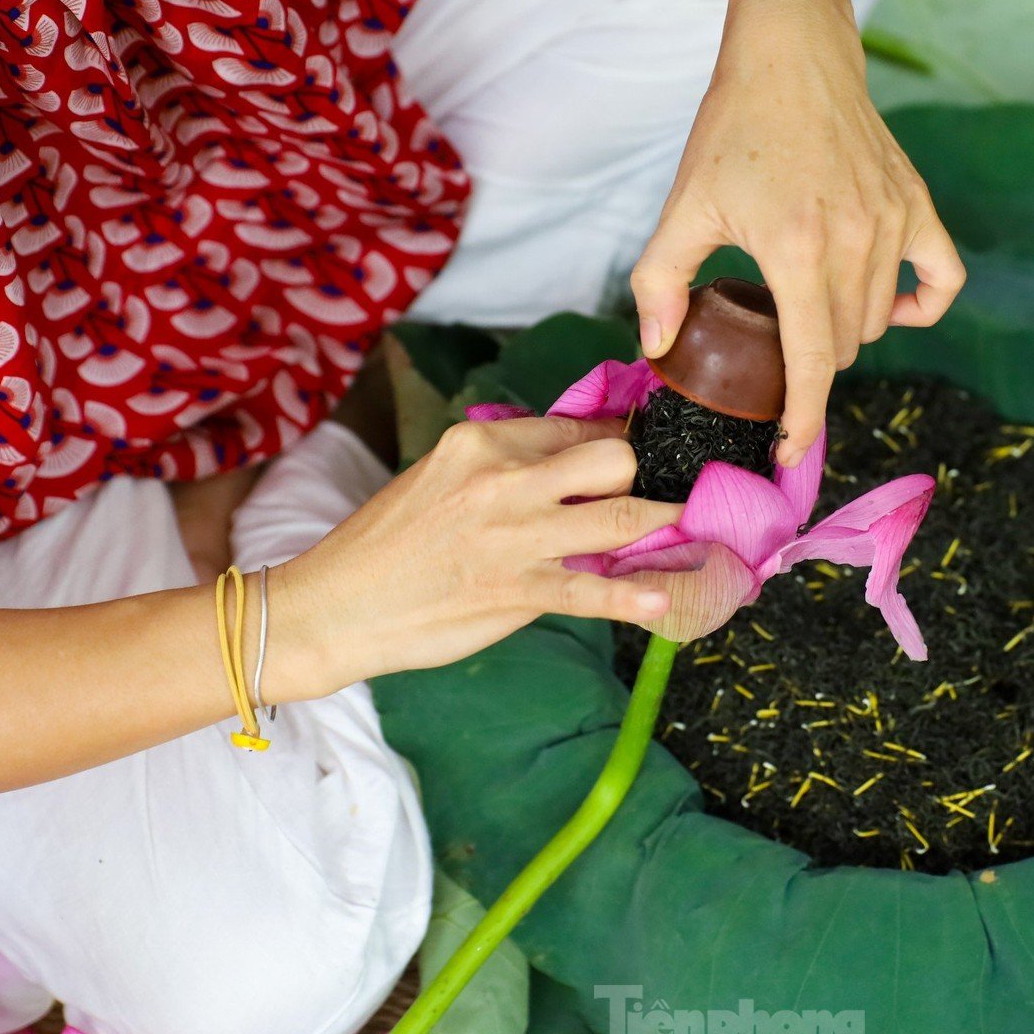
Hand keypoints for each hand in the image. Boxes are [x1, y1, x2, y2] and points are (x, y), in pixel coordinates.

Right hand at [270, 416, 680, 697]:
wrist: (335, 605)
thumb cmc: (388, 544)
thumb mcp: (440, 478)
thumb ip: (502, 467)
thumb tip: (569, 466)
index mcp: (481, 439)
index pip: (576, 428)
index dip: (619, 443)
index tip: (645, 456)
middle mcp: (504, 479)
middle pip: (613, 459)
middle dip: (646, 476)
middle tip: (664, 494)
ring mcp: (514, 537)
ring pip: (621, 519)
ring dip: (668, 528)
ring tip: (698, 532)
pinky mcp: (516, 592)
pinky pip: (595, 593)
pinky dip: (639, 596)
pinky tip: (668, 599)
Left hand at [632, 0, 964, 464]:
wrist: (792, 54)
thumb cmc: (733, 127)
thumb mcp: (685, 205)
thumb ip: (661, 281)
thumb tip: (655, 349)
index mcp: (797, 249)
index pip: (814, 363)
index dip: (803, 418)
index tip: (788, 450)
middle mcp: (856, 241)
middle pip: (845, 345)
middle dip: (809, 362)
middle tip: (771, 342)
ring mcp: (893, 221)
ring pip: (880, 319)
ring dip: (846, 331)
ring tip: (804, 305)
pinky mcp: (916, 203)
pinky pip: (942, 278)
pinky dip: (920, 306)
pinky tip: (891, 311)